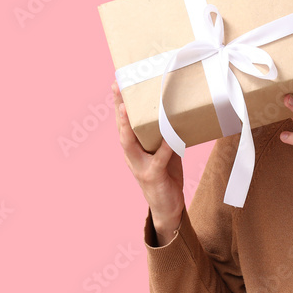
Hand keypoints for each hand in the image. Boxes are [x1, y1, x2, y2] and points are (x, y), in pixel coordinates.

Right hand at [112, 80, 184, 242]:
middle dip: (118, 108)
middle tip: (117, 87)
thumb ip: (165, 136)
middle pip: (121, 128)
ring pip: (130, 143)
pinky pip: (158, 159)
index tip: (117, 84)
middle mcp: (131, 156)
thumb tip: (176, 114)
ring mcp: (139, 167)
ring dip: (128, 126)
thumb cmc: (166, 177)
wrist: (168, 208)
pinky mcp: (152, 176)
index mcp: (133, 149)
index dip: (120, 104)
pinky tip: (169, 137)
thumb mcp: (165, 153)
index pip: (123, 123)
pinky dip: (164, 147)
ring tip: (127, 108)